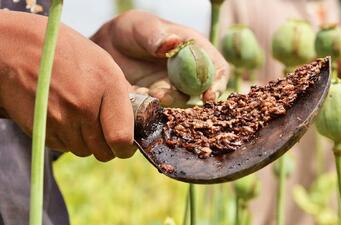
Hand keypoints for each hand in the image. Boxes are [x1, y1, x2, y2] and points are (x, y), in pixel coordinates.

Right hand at [0, 11, 135, 160]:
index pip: (122, 138)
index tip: (125, 145)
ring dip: (86, 141)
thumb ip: (122, 94)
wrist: (19, 48)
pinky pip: (64, 146)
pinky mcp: (41, 129)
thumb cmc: (67, 53)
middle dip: (107, 146)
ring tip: (80, 116)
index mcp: (108, 86)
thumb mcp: (104, 63)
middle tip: (104, 132)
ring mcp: (61, 119)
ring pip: (84, 151)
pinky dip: (67, 138)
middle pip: (103, 151)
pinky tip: (63, 116)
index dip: (126, 148)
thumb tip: (136, 121)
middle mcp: (85, 106)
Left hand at [91, 10, 229, 106]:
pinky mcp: (158, 101)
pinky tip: (136, 95)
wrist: (108, 47)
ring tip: (146, 92)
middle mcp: (189, 72)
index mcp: (195, 50)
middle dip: (187, 98)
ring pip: (180, 103)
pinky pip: (160, 109)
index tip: (208, 96)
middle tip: (163, 96)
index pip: (217, 69)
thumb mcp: (141, 27)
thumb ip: (155, 36)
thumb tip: (173, 43)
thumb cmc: (131, 30)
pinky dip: (150, 107)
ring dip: (166, 102)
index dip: (217, 84)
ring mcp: (174, 88)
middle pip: (201, 92)